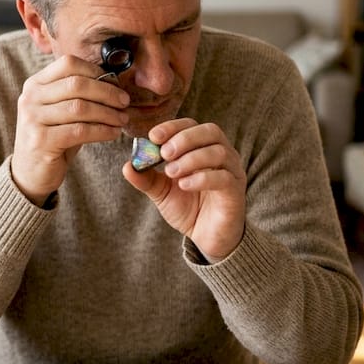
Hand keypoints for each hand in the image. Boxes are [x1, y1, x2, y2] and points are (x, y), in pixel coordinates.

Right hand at [11, 54, 129, 204]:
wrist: (30, 172)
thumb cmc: (53, 137)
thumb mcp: (61, 110)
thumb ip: (78, 94)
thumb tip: (114, 81)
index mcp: (35, 84)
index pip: (68, 64)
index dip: (96, 71)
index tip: (116, 84)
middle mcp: (30, 98)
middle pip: (76, 84)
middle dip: (107, 92)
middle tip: (125, 102)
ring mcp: (33, 119)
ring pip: (80, 108)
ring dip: (107, 113)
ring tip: (122, 119)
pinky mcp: (41, 141)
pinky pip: (80, 131)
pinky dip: (102, 131)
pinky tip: (113, 133)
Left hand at [124, 118, 245, 260]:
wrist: (207, 238)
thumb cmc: (189, 209)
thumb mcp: (162, 192)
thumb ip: (146, 178)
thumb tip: (128, 165)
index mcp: (203, 148)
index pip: (191, 125)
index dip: (173, 127)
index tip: (153, 137)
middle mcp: (222, 154)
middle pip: (210, 131)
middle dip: (184, 139)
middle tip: (164, 153)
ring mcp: (232, 171)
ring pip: (218, 152)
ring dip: (191, 159)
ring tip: (171, 172)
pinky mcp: (235, 191)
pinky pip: (223, 178)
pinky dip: (201, 178)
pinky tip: (184, 185)